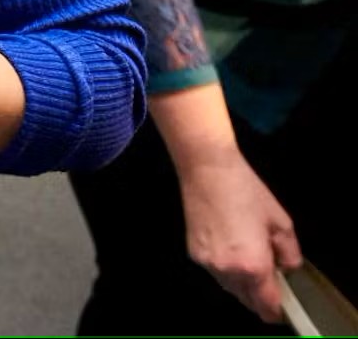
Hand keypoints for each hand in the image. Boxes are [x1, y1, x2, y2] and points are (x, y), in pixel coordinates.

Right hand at [177, 152, 301, 322]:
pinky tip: (232, 248)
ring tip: (250, 260)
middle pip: (247, 300)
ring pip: (230, 288)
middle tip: (270, 282)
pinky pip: (215, 272)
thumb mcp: (281, 222)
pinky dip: (226, 269)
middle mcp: (229, 271)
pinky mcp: (194, 254)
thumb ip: (290, 253)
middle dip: (260, 297)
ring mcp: (209, 264)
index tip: (282, 310)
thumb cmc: (246, 192)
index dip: (276, 312)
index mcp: (254, 266)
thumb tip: (287, 267)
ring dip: (242, 284)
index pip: (266, 305)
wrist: (208, 173)